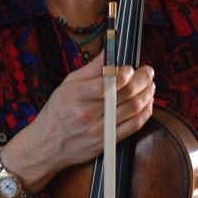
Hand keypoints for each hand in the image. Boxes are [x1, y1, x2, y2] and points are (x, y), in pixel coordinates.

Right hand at [3, 51, 154, 188]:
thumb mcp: (67, 85)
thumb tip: (109, 51)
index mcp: (74, 96)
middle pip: (124, 95)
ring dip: (147, 94)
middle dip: (142, 80)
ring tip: (150, 85)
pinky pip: (134, 126)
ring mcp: (98, 130)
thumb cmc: (57, 112)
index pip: (105, 83)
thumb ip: (91, 69)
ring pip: (133, 110)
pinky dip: (145, 112)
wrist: (47, 146)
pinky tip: (147, 103)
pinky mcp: (107, 143)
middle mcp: (86, 114)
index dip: (124, 74)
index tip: (131, 67)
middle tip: (148, 71)